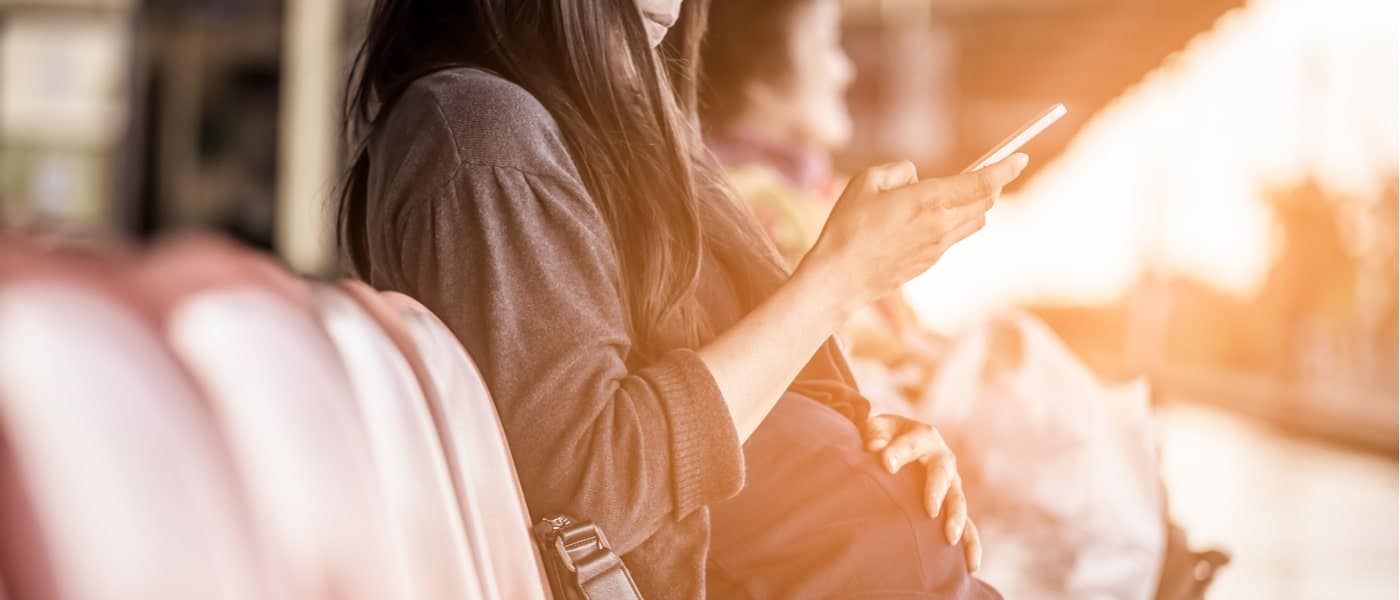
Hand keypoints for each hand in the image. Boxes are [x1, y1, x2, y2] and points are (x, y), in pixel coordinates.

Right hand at [799, 154, 1027, 316]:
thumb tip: (916, 177)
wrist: (839, 278)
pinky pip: (954, 237)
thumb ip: (898, 171)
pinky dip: (953, 223)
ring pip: (974, 222)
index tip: (1020, 158)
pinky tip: (926, 220)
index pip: (980, 183)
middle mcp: (940, 225)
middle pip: (985, 203)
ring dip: (975, 206)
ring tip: (952, 196)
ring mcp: (938, 247)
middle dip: (989, 185)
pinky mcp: (930, 262)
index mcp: (928, 201)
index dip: (1005, 168)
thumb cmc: (847, 226)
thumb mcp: (866, 181)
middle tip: (982, 173)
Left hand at [862, 413, 982, 571]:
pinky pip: (967, 526)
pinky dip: (971, 544)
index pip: (910, 445)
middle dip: (937, 491)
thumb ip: (875, 434)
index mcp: (923, 436)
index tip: (885, 464)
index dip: (898, 453)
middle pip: (942, 475)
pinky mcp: (952, 505)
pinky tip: (971, 567)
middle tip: (930, 510)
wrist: (901, 441)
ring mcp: (951, 483)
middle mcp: (943, 459)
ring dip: (956, 520)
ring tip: (950, 539)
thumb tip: (875, 449)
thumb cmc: (884, 436)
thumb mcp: (876, 427)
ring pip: (958, 501)